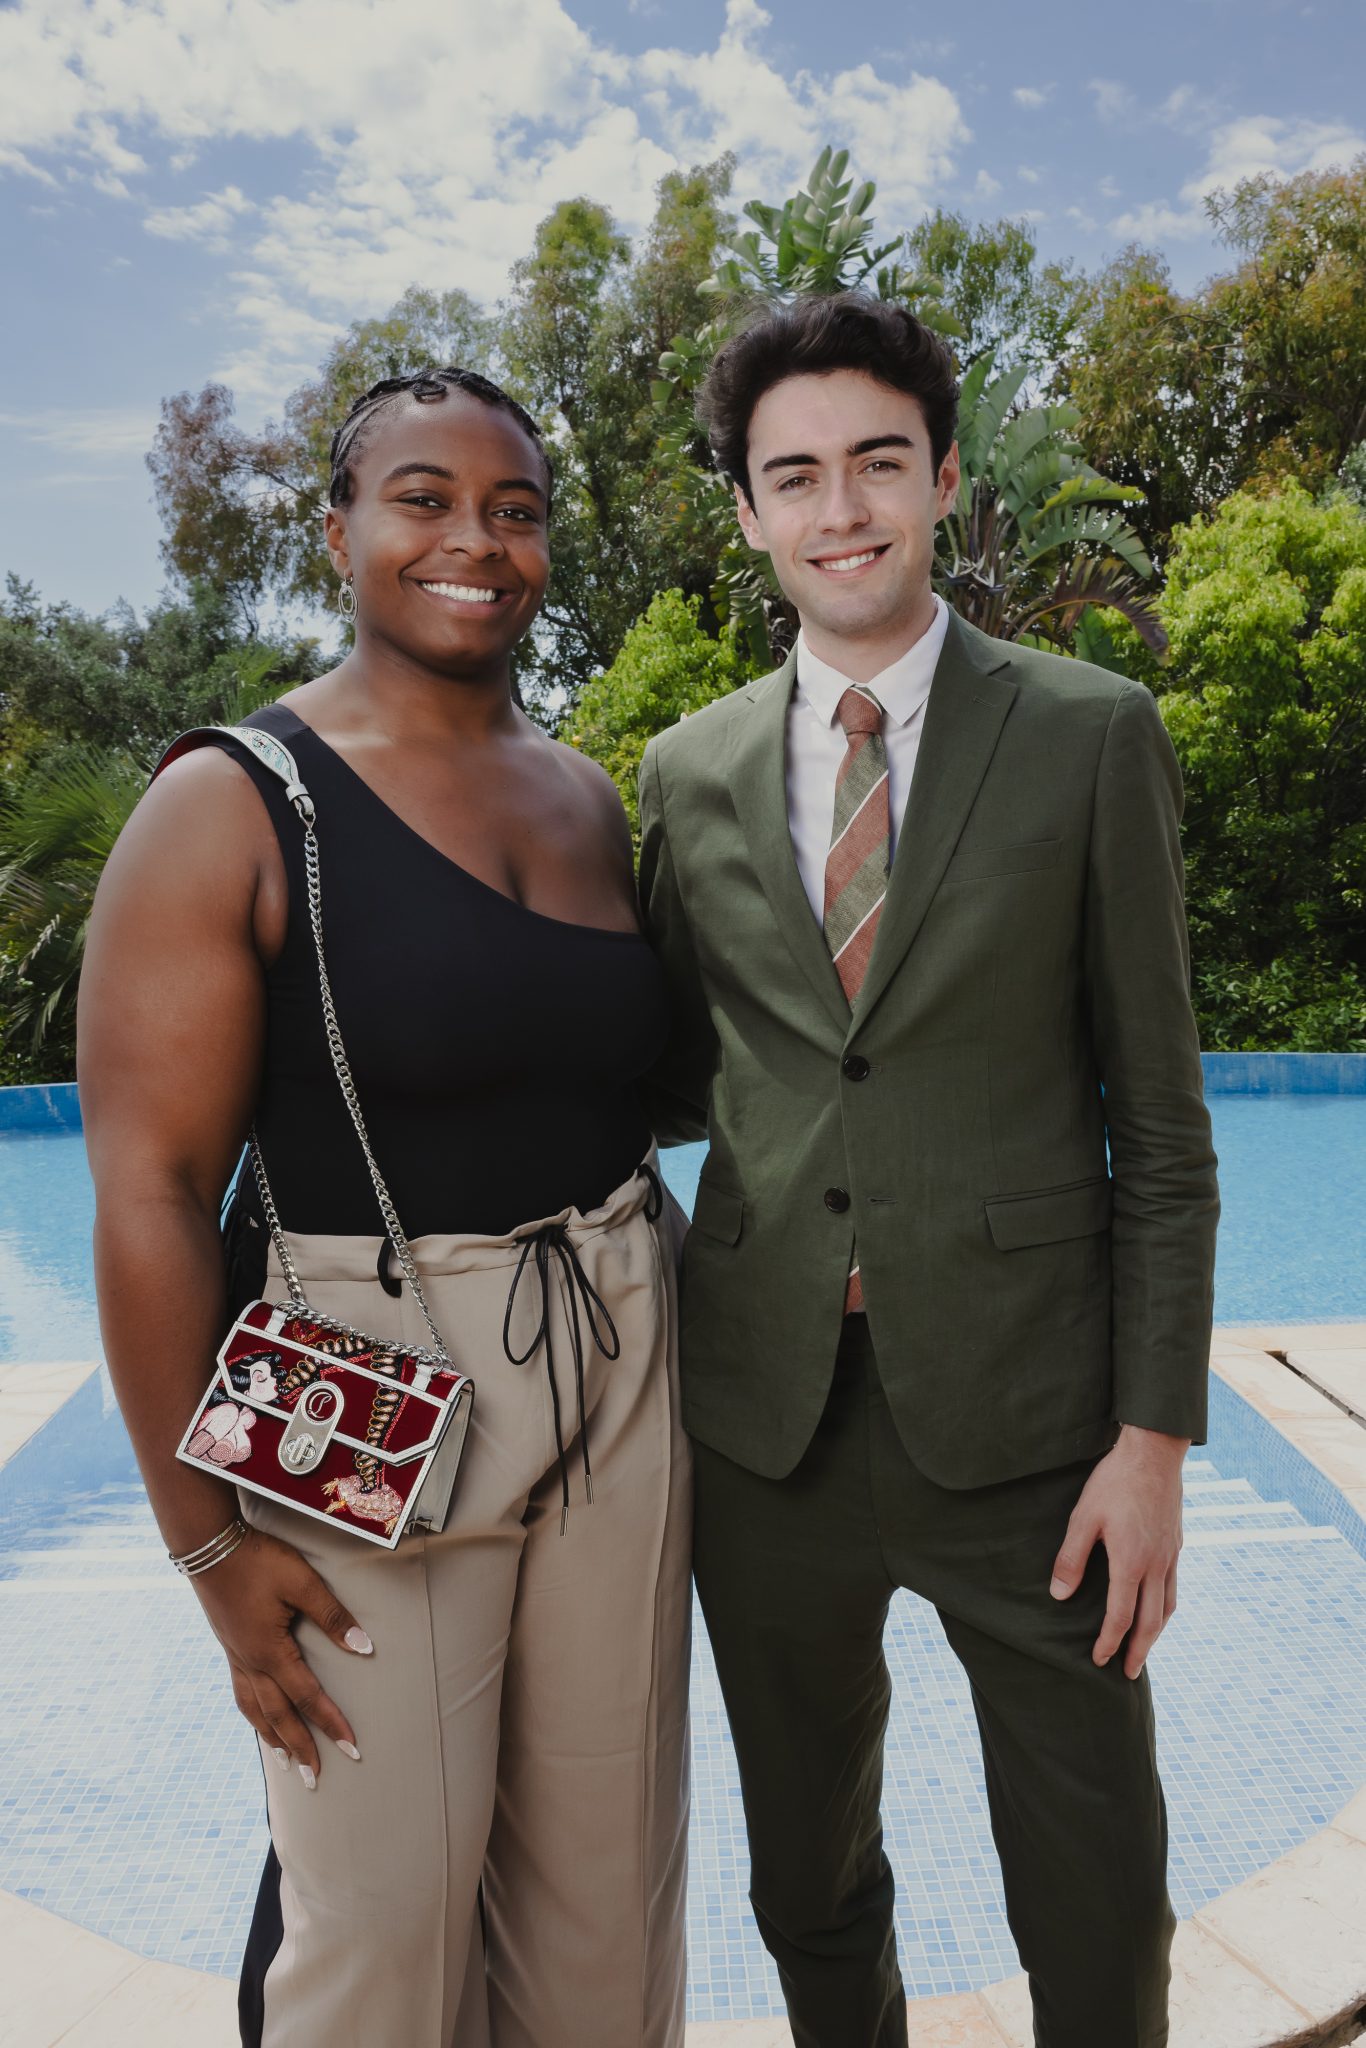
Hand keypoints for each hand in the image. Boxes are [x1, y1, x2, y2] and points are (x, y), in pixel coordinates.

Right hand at [192, 1524, 372, 1786]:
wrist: (210, 1546)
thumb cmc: (259, 1560)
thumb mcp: (301, 1582)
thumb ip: (333, 1616)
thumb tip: (365, 1648)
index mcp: (270, 1652)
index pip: (308, 1697)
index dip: (332, 1723)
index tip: (352, 1749)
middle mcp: (251, 1663)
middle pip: (278, 1717)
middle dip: (300, 1749)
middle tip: (317, 1780)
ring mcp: (236, 1658)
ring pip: (255, 1711)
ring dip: (273, 1739)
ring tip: (287, 1765)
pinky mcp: (229, 1648)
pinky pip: (242, 1694)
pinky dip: (254, 1715)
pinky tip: (259, 1719)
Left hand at [1049, 1425, 1187, 1677]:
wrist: (1154, 1453)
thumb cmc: (1113, 1482)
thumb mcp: (1084, 1517)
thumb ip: (1071, 1559)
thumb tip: (1060, 1597)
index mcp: (1131, 1562)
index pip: (1121, 1616)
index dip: (1109, 1641)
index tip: (1098, 1660)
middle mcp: (1156, 1565)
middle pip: (1151, 1622)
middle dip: (1138, 1651)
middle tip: (1127, 1674)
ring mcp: (1170, 1556)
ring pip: (1167, 1607)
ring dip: (1155, 1634)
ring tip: (1143, 1649)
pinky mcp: (1176, 1544)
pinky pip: (1174, 1587)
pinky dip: (1165, 1608)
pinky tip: (1157, 1607)